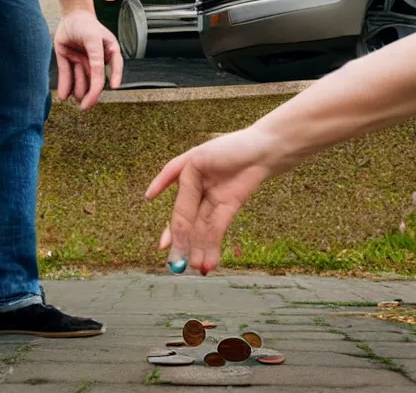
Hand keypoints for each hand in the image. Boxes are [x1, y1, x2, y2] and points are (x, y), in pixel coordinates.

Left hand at [54, 10, 122, 108]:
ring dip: (78, 91)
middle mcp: (96, 60)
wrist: (71, 15)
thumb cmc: (87, 25)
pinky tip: (63, 96)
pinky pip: (67, 75)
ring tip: (73, 99)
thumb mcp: (94, 41)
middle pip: (95, 80)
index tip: (114, 88)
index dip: (113, 79)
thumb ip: (96, 59)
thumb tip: (98, 78)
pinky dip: (65, 87)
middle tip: (86, 106)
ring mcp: (82, 61)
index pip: (111, 69)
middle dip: (90, 94)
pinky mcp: (69, 61)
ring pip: (81, 81)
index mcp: (108, 53)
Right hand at [145, 129, 275, 274]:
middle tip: (178, 266)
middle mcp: (198, 190)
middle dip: (184, 244)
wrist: (265, 148)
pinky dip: (214, 244)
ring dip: (201, 249)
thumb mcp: (197, 161)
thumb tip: (149, 197)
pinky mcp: (230, 207)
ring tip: (199, 268)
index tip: (163, 248)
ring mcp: (214, 199)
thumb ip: (178, 182)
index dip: (171, 229)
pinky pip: (218, 228)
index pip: (178, 208)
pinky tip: (210, 260)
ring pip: (203, 229)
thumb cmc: (230, 146)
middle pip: (188, 222)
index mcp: (185, 175)